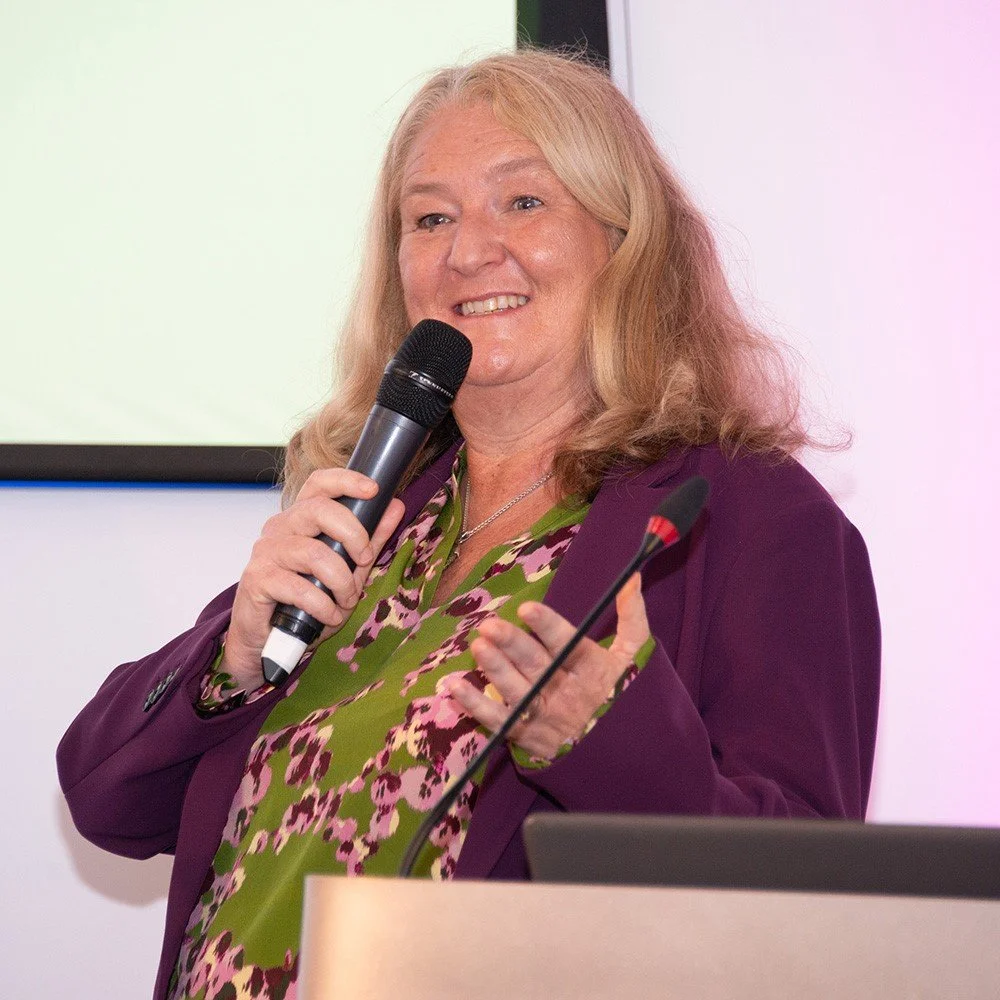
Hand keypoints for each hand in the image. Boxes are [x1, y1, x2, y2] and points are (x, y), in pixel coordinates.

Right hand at [222, 468, 405, 691]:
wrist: (268, 640)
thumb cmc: (306, 602)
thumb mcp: (347, 569)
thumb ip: (370, 538)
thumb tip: (394, 506)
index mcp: (300, 519)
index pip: (319, 484)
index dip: (346, 480)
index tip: (374, 490)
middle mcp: (280, 528)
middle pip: (319, 510)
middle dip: (354, 535)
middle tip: (364, 561)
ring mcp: (266, 553)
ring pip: (314, 553)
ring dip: (341, 581)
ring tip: (346, 600)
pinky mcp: (257, 581)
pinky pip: (299, 588)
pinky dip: (323, 606)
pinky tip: (328, 616)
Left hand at [444, 574, 649, 759]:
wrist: (627, 756)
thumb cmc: (627, 696)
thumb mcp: (635, 655)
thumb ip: (631, 615)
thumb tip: (631, 577)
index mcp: (592, 670)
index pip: (568, 644)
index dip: (548, 626)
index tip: (527, 608)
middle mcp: (567, 693)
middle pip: (537, 665)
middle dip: (512, 644)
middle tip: (490, 625)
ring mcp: (546, 717)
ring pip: (516, 691)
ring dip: (495, 669)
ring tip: (477, 646)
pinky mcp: (528, 736)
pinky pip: (498, 721)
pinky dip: (475, 705)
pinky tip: (455, 686)